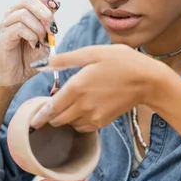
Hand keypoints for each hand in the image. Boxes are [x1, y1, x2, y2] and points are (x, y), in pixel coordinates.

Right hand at [0, 0, 60, 86]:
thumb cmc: (31, 56)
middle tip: (52, 28)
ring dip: (39, 28)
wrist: (17, 74)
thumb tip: (55, 5)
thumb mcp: (46, 37)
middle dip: (46, 13)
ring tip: (42, 41)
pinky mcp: (3, 36)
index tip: (56, 6)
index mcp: (24, 11)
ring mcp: (6, 24)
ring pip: (25, 14)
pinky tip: (34, 45)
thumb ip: (49, 22)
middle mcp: (13, 14)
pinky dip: (32, 36)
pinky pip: (19, 28)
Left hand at [29, 44, 168, 131]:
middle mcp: (83, 105)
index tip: (32, 120)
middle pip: (56, 120)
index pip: (49, 108)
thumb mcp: (94, 53)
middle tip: (52, 106)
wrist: (148, 81)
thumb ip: (66, 59)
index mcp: (77, 87)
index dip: (38, 115)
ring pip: (69, 124)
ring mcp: (94, 116)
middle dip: (50, 116)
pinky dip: (78, 122)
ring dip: (65, 118)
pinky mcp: (103, 122)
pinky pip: (83, 127)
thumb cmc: (123, 62)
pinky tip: (83, 111)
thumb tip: (43, 64)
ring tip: (69, 106)